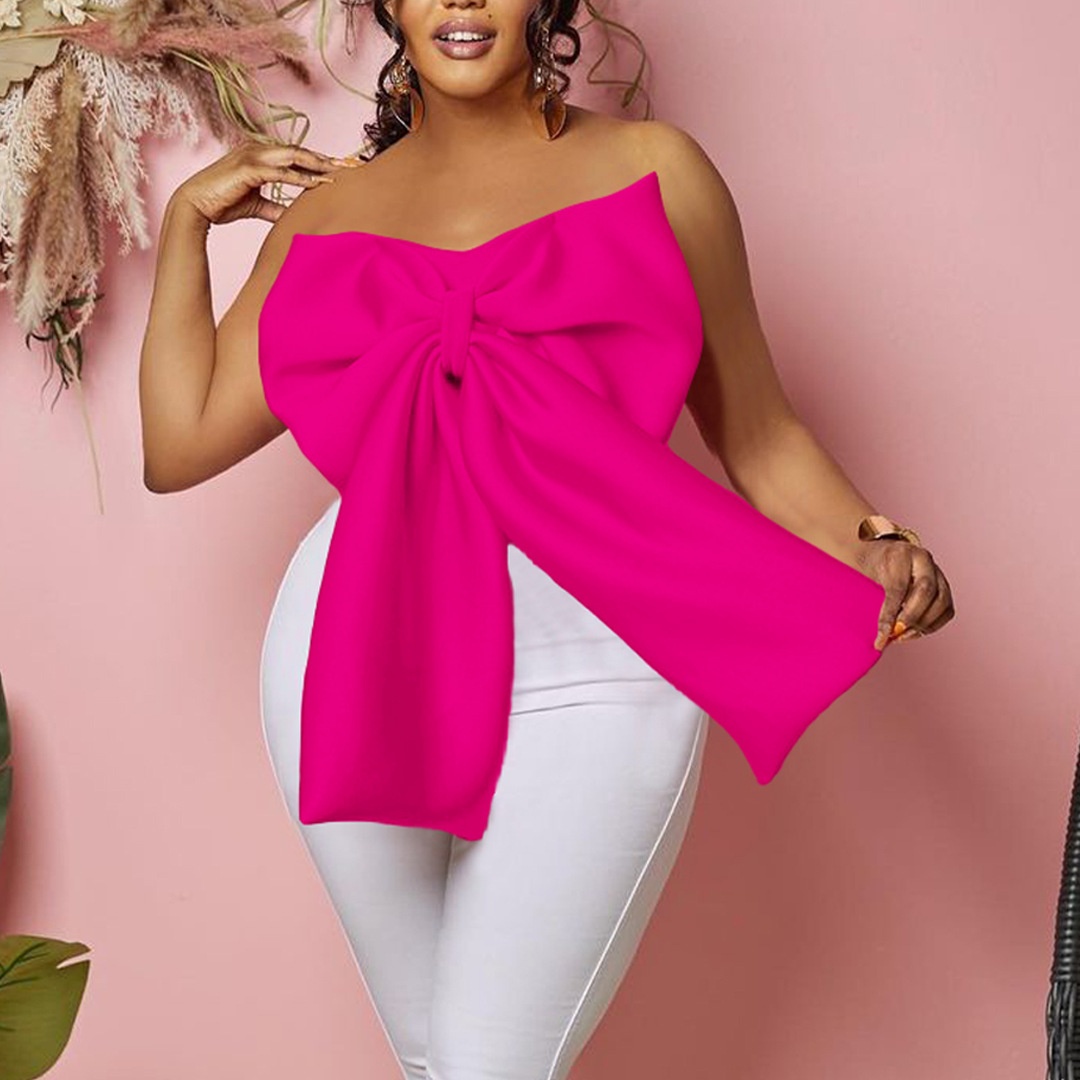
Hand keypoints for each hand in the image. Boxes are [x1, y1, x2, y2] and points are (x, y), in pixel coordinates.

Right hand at [170, 139, 360, 226]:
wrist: (196, 206)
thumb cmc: (223, 203)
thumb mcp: (256, 206)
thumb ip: (275, 208)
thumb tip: (292, 217)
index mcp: (259, 155)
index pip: (294, 155)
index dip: (318, 161)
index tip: (339, 169)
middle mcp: (257, 150)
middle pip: (299, 152)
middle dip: (325, 159)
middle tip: (349, 166)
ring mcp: (252, 156)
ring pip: (293, 157)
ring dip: (317, 165)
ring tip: (339, 173)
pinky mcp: (249, 168)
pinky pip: (281, 172)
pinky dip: (300, 178)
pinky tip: (317, 184)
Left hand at [855, 539, 955, 650]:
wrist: (886, 555)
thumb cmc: (874, 567)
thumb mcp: (865, 575)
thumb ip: (872, 598)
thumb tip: (879, 633)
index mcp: (901, 554)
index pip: (898, 586)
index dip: (891, 613)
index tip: (883, 633)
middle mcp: (924, 560)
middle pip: (926, 591)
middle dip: (911, 618)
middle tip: (895, 634)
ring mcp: (938, 573)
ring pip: (942, 602)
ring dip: (922, 625)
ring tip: (902, 636)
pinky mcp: (945, 587)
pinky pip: (947, 611)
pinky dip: (932, 626)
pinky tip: (914, 632)